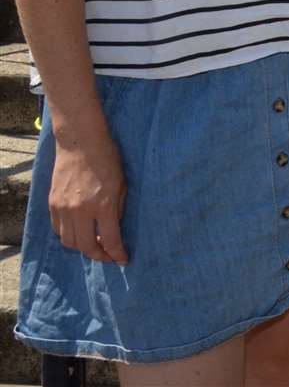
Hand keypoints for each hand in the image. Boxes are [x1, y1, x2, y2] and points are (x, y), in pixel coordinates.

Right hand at [48, 129, 127, 263]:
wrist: (81, 143)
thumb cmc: (108, 160)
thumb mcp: (122, 185)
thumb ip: (117, 210)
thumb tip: (113, 230)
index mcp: (103, 205)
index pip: (109, 240)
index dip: (117, 254)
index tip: (123, 259)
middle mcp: (81, 210)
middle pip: (85, 247)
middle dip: (99, 256)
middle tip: (109, 256)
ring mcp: (63, 208)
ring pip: (69, 242)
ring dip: (82, 247)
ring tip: (94, 244)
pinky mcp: (52, 204)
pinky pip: (58, 229)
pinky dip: (69, 235)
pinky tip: (80, 231)